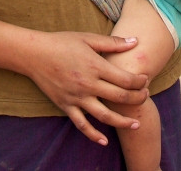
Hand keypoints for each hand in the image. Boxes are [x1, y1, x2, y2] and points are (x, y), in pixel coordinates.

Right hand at [23, 31, 148, 145]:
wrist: (35, 54)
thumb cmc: (62, 42)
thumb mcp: (88, 38)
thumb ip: (113, 43)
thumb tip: (135, 41)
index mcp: (95, 66)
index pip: (126, 79)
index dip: (139, 82)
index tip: (145, 80)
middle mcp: (88, 84)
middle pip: (120, 98)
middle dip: (137, 99)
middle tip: (145, 97)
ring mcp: (77, 98)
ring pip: (105, 116)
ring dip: (123, 122)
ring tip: (136, 125)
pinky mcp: (66, 106)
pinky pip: (82, 125)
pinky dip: (94, 135)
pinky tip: (104, 141)